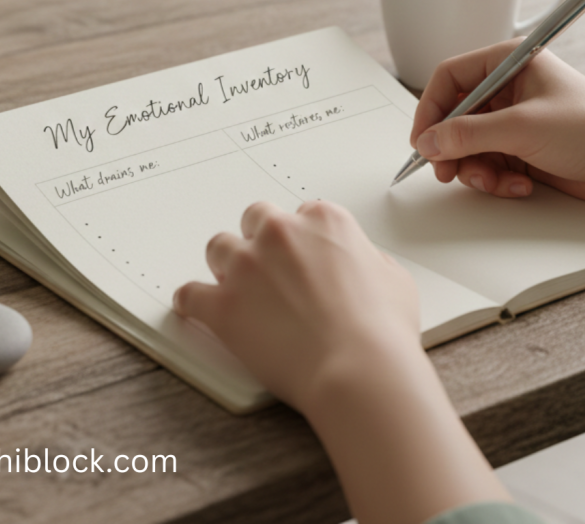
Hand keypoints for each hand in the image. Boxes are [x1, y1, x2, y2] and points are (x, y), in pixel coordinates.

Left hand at [173, 199, 420, 413]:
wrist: (360, 370)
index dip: (302, 240)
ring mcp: (247, 266)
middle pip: (255, 219)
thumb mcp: (395, 279)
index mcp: (324, 220)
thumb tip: (362, 266)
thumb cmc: (382, 330)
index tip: (302, 258)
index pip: (302, 214)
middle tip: (268, 269)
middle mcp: (281, 233)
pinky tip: (197, 308)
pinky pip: (190, 294)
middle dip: (259, 241)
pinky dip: (193, 302)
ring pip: (219, 248)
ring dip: (227, 266)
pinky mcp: (222, 304)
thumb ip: (369, 260)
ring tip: (236, 289)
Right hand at [411, 40, 584, 204]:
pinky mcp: (520, 150)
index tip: (422, 140)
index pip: (450, 78)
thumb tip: (429, 142)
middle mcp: (507, 89)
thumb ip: (469, 134)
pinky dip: (495, 179)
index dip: (431, 109)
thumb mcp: (523, 128)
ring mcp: (513, 121)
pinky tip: (519, 184)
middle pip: (454, 116)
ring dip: (475, 168)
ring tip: (495, 180)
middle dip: (450, 147)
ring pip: (467, 145)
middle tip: (446, 170)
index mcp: (509, 63)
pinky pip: (486, 164)